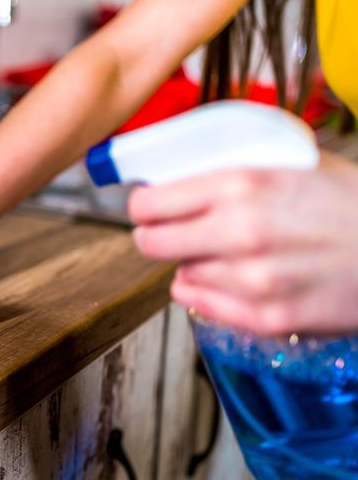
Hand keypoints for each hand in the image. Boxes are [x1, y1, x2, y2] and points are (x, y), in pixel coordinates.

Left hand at [128, 163, 357, 334]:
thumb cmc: (350, 202)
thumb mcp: (292, 162)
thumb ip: (232, 170)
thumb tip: (177, 176)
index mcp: (241, 183)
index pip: (148, 204)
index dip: (142, 207)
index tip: (147, 208)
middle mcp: (240, 231)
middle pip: (150, 244)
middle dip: (155, 237)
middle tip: (170, 233)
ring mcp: (252, 279)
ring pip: (179, 275)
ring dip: (190, 264)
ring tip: (223, 253)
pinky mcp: (266, 316)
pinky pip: (202, 304)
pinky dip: (206, 292)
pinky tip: (231, 278)